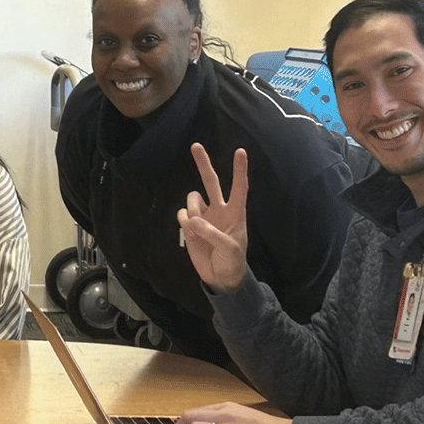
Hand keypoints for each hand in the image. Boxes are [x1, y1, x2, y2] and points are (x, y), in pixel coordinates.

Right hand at [176, 143, 250, 292]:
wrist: (221, 278)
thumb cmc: (232, 261)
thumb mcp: (229, 249)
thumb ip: (212, 233)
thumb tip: (192, 219)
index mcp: (235, 213)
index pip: (239, 187)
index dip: (239, 169)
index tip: (241, 151)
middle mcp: (219, 210)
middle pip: (210, 181)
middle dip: (203, 163)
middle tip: (196, 145)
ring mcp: (203, 217)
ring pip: (192, 199)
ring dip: (193, 209)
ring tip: (199, 228)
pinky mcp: (190, 226)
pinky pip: (182, 215)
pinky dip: (185, 222)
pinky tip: (192, 234)